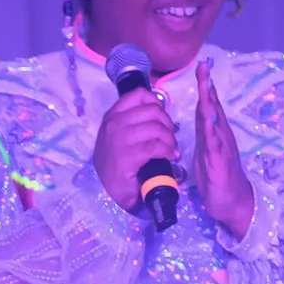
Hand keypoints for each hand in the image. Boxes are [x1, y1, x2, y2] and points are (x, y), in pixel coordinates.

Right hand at [91, 82, 177, 214]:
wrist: (112, 189)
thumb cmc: (116, 162)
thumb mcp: (116, 135)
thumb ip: (131, 121)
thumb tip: (158, 112)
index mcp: (112, 116)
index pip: (138, 94)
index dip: (156, 101)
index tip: (161, 114)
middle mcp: (114, 124)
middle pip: (152, 111)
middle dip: (167, 122)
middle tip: (170, 135)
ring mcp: (120, 139)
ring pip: (156, 128)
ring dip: (170, 138)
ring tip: (171, 147)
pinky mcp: (129, 156)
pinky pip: (156, 146)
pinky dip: (168, 151)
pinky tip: (171, 156)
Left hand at [190, 61, 254, 236]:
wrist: (232, 200)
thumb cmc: (216, 177)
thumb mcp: (204, 152)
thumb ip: (202, 136)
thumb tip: (197, 121)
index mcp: (214, 133)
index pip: (208, 106)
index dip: (205, 87)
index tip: (201, 68)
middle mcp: (220, 135)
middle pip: (213, 107)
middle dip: (208, 87)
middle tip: (204, 66)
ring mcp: (222, 147)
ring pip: (214, 121)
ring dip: (210, 103)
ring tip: (206, 85)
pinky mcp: (220, 161)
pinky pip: (215, 144)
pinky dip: (212, 131)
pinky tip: (209, 119)